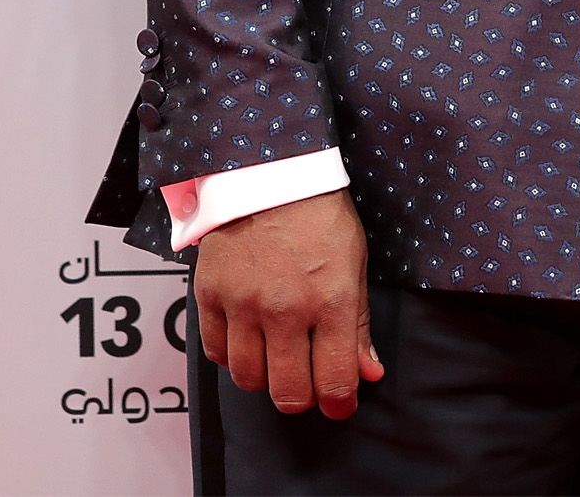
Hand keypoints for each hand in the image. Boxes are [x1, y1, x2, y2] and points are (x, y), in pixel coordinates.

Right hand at [194, 188, 384, 419]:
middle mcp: (286, 309)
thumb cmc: (319, 214)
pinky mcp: (211, 295)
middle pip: (288, 391)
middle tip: (306, 386)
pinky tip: (247, 341)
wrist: (269, 173)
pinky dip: (231, 356)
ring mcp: (244, 304)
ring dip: (265, 379)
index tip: (339, 405)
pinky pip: (216, 352)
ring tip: (276, 360)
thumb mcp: (354, 264)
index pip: (334, 380)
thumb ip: (359, 324)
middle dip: (301, 399)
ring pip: (249, 378)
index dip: (338, 403)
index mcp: (331, 301)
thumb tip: (368, 373)